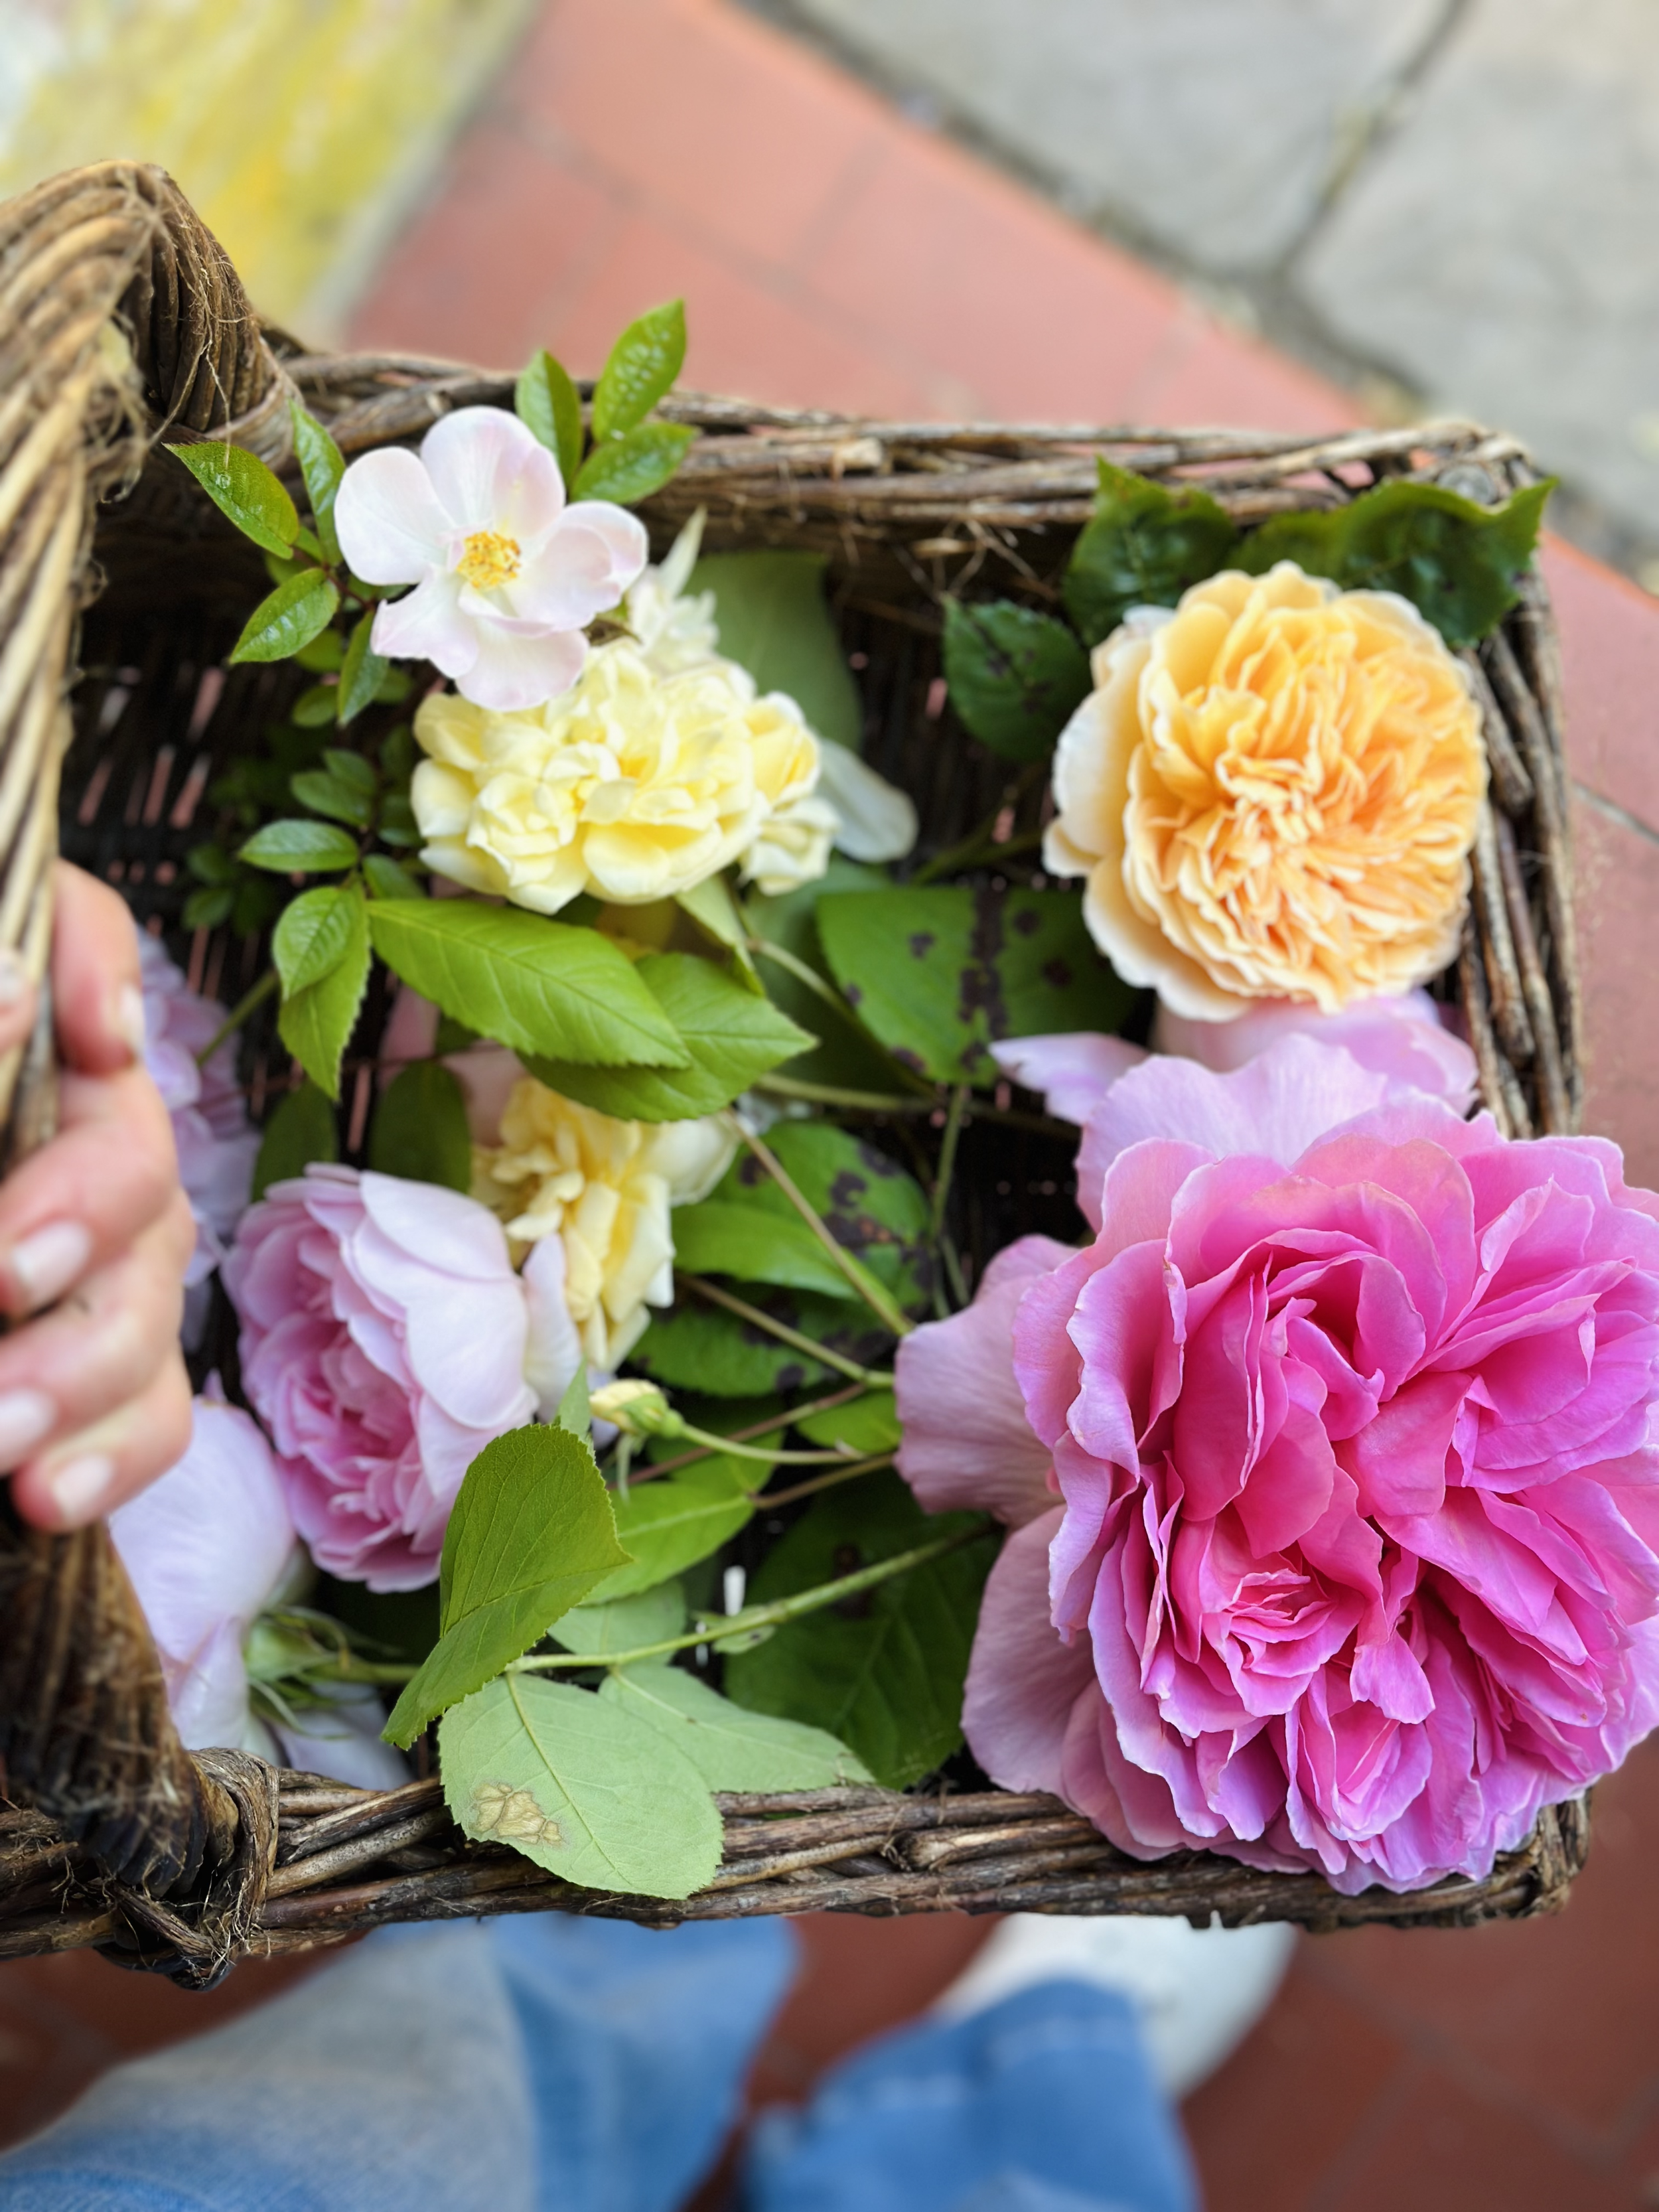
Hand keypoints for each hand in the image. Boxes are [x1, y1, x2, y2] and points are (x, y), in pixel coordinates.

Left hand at [0, 863, 193, 1529]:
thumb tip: (9, 994)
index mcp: (17, 1033)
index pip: (81, 938)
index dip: (91, 970)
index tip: (84, 1042)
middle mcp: (68, 1126)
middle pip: (131, 1150)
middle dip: (77, 1219)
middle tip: (1, 1279)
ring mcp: (92, 1256)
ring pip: (150, 1294)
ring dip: (78, 1367)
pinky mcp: (90, 1375)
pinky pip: (152, 1413)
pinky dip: (106, 1457)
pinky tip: (39, 1498)